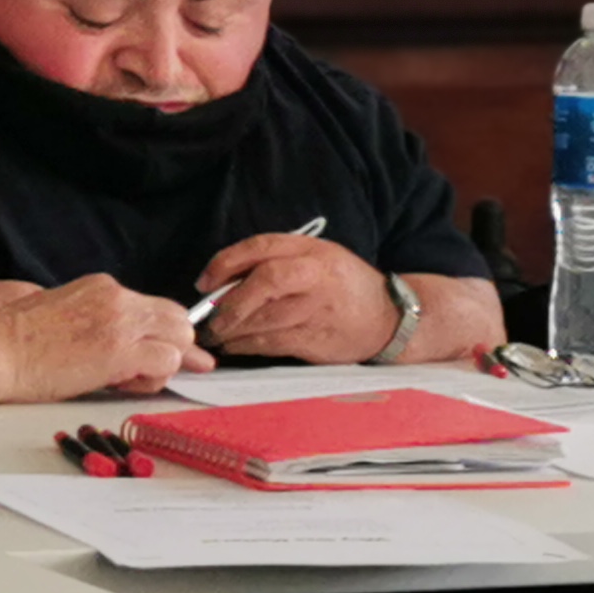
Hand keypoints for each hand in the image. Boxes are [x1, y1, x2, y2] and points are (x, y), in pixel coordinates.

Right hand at [0, 275, 213, 402]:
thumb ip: (96, 319)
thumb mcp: (62, 311)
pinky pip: (166, 363)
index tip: (161, 352)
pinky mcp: (121, 351)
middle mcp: (118, 298)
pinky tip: (122, 384)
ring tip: (125, 380)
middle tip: (152, 371)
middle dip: (174, 347)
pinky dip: (152, 380)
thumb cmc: (16, 340)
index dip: (161, 333)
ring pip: (179, 340)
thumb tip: (115, 343)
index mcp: (102, 287)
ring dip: (160, 366)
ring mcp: (122, 323)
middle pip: (178, 319)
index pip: (154, 306)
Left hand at [195, 235, 399, 363]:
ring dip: (232, 329)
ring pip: (265, 318)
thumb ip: (276, 260)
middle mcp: (317, 275)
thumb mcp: (317, 257)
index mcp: (311, 250)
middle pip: (264, 282)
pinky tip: (235, 346)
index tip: (205, 282)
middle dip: (229, 302)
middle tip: (209, 317)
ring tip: (215, 335)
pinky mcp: (318, 338)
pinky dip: (247, 346)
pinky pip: (273, 342)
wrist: (389, 318)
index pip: (261, 247)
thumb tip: (223, 280)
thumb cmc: (343, 286)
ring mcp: (319, 308)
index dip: (226, 263)